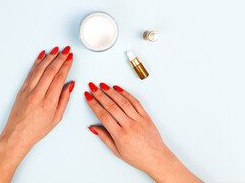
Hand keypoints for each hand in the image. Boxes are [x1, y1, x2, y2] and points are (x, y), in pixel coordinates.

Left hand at [0, 46, 74, 182]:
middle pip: (50, 71)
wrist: (17, 135)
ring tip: (56, 49)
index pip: (59, 78)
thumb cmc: (37, 129)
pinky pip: (31, 72)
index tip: (70, 58)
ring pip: (40, 69)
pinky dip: (37, 62)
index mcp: (49, 102)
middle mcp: (38, 94)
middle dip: (60, 58)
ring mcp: (28, 90)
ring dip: (49, 57)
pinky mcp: (21, 89)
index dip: (66, 65)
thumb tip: (70, 84)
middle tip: (66, 50)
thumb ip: (64, 99)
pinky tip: (42, 55)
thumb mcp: (57, 118)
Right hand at [85, 83, 201, 182]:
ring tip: (103, 85)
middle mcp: (130, 126)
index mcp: (121, 136)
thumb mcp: (116, 151)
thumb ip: (104, 137)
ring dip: (111, 92)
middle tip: (92, 87)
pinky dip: (126, 93)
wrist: (157, 159)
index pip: (103, 116)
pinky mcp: (146, 116)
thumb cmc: (138, 157)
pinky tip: (118, 89)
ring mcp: (139, 120)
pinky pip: (135, 102)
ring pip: (123, 102)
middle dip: (99, 94)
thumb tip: (93, 127)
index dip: (94, 104)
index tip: (88, 97)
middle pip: (111, 106)